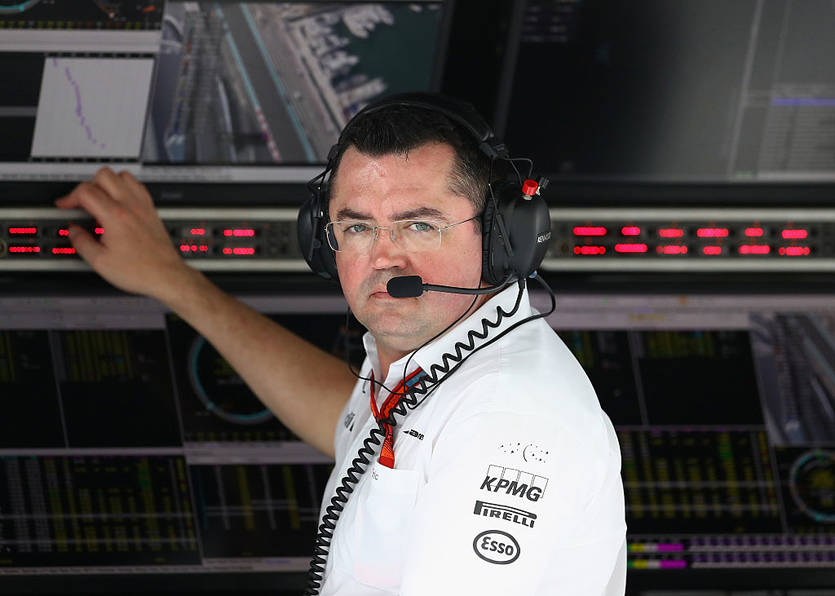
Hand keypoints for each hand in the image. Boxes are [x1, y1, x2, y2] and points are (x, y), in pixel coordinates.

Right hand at [55, 167, 191, 299]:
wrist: (166, 275)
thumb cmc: (140, 270)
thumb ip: (81, 242)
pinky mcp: (152, 211)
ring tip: (101, 201)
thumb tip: (73, 230)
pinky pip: (138, 187)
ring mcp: (143, 206)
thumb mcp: (100, 261)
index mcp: (115, 216)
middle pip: (104, 175)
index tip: (65, 206)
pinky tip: (120, 203)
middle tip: (82, 203)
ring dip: (108, 183)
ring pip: (123, 176)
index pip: (86, 191)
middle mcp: (131, 206)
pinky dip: (125, 188)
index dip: (69, 197)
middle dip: (88, 186)